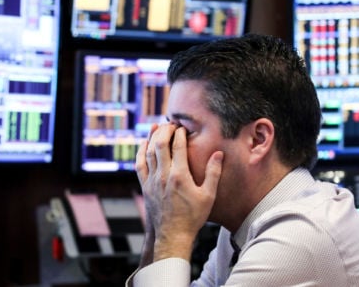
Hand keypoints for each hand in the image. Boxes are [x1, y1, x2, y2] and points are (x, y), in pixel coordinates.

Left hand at [136, 124, 222, 261]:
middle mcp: (163, 175)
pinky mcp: (145, 186)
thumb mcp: (208, 196)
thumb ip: (213, 173)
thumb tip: (218, 154)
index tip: (183, 127)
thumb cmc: (193, 216)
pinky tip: (144, 144)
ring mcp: (152, 180)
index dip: (180, 133)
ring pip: (149, 152)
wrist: (173, 235)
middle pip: (161, 144)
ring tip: (157, 126)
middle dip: (165, 130)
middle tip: (171, 123)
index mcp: (180, 175)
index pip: (178, 146)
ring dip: (152, 137)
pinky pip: (139, 164)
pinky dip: (141, 151)